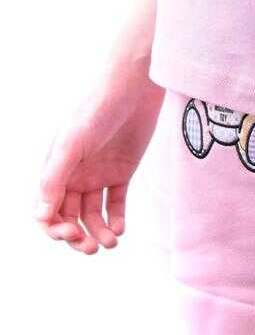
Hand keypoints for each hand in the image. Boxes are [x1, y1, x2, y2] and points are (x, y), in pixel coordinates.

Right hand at [35, 57, 164, 253]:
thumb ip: (55, 177)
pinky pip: (115, 202)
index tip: (72, 233)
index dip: (55, 229)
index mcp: (56, 168)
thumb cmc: (98, 108)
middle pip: (69, 217)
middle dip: (77, 236)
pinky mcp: (122, 171)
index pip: (48, 210)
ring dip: (99, 232)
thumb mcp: (72, 142)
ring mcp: (98, 173)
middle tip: (92, 247)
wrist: (134, 87)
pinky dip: (116, 219)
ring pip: (92, 215)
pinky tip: (120, 228)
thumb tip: (41, 214)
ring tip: (111, 242)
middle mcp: (75, 174)